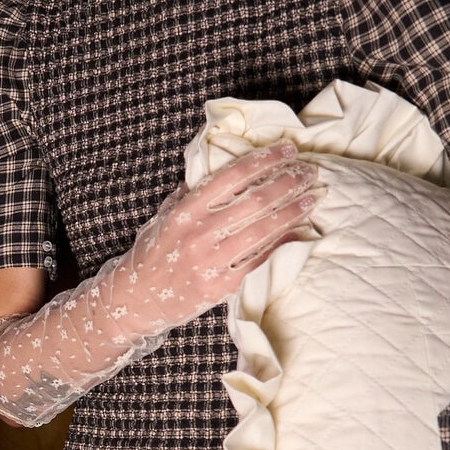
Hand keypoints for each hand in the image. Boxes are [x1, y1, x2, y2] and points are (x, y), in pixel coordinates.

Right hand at [119, 142, 320, 327]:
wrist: (137, 300)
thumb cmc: (152, 254)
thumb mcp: (165, 215)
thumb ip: (191, 191)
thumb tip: (217, 163)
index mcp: (186, 210)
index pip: (233, 176)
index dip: (264, 160)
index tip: (286, 150)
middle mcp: (200, 234)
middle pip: (255, 201)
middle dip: (287, 183)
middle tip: (308, 171)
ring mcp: (212, 261)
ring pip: (263, 231)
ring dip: (292, 211)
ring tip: (312, 197)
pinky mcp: (221, 287)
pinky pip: (260, 262)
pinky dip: (283, 246)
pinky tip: (301, 233)